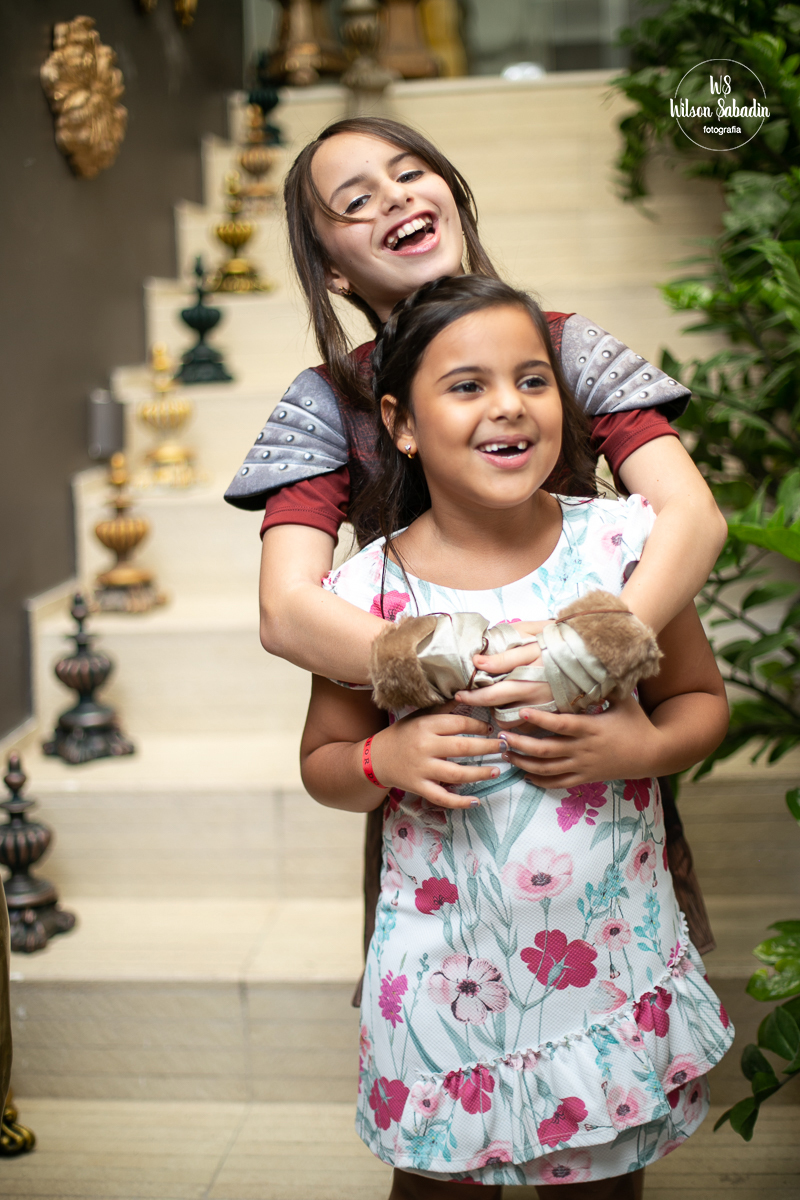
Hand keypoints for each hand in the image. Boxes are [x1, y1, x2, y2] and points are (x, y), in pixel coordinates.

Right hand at [371, 706, 500, 809]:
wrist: (375, 758)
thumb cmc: (402, 734)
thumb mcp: (419, 716)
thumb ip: (443, 709)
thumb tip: (468, 694)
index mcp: (426, 726)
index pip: (458, 724)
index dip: (478, 726)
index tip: (491, 728)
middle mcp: (424, 747)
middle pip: (462, 748)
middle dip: (487, 747)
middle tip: (505, 745)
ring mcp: (421, 769)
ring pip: (456, 774)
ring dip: (479, 773)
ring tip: (496, 770)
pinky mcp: (418, 787)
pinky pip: (442, 798)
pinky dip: (460, 802)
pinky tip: (476, 801)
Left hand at [454, 621, 553, 723]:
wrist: (590, 652)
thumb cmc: (556, 643)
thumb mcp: (529, 643)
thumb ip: (503, 656)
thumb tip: (477, 662)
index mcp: (526, 682)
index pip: (491, 696)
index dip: (472, 697)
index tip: (459, 695)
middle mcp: (535, 700)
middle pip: (501, 714)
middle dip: (483, 709)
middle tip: (470, 701)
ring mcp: (546, 710)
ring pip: (516, 723)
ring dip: (502, 716)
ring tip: (495, 704)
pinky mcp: (556, 714)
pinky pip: (532, 726)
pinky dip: (520, 720)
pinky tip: (515, 709)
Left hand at [498, 695, 662, 786]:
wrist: (652, 754)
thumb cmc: (636, 723)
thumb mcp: (623, 700)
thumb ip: (605, 684)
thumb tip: (592, 659)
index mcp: (592, 728)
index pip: (562, 724)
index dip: (541, 718)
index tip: (521, 710)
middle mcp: (584, 749)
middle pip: (547, 750)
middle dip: (521, 744)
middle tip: (500, 736)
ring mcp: (584, 766)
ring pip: (548, 769)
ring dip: (524, 762)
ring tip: (506, 753)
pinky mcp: (585, 778)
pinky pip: (558, 783)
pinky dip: (540, 780)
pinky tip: (524, 774)